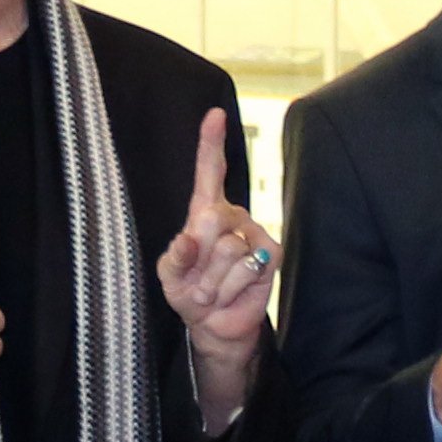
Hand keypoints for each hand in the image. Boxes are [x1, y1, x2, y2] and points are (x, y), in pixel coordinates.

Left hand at [157, 107, 274, 415]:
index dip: (211, 143)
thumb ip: (174, 258)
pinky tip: (231, 294)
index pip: (209, 172)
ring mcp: (254, 233)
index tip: (214, 115)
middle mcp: (232, 216)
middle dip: (198, 260)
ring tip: (214, 291)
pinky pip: (245, 268)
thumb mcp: (170, 277)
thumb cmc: (189, 293)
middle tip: (198, 281)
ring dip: (213, 282)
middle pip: (210, 221)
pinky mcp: (272, 255)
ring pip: (227, 250)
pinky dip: (230, 289)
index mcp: (204, 212)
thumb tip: (189, 239)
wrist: (215, 326)